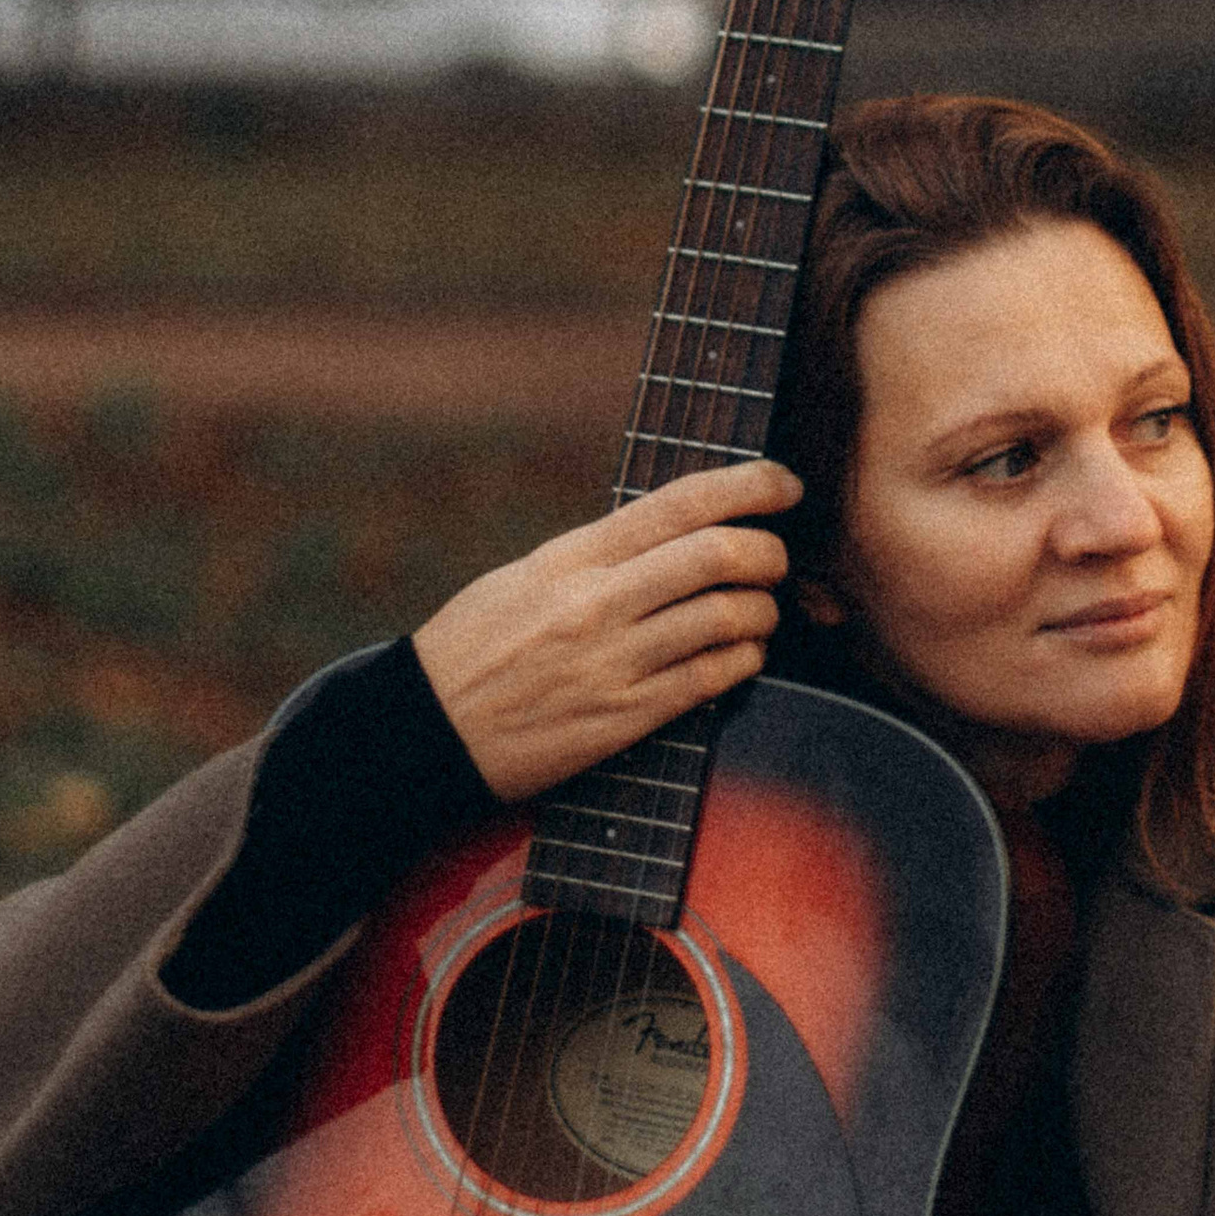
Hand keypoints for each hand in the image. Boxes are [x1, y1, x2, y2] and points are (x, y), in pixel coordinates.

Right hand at [414, 458, 800, 800]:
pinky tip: (741, 656)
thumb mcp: (528, 576)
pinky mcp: (625, 718)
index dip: (748, 484)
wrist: (429, 731)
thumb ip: (601, 553)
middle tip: (776, 560)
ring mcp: (615, 662)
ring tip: (759, 613)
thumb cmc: (477, 646)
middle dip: (769, 553)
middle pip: (718, 555)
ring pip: (728, 618)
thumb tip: (677, 532)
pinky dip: (744, 660)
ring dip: (763, 612)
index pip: (679, 502)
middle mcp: (598, 602)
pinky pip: (712, 679)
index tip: (785, 483)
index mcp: (574, 556)